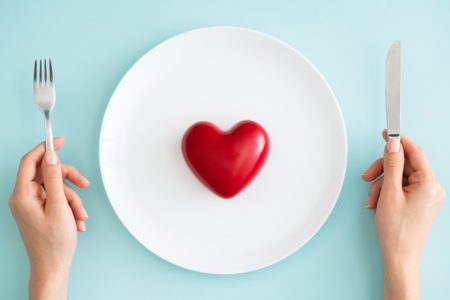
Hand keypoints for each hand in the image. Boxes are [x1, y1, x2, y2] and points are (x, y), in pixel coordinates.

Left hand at [9, 137, 88, 299]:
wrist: (52, 267)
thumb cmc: (53, 243)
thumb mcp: (58, 206)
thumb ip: (55, 179)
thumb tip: (51, 157)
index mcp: (22, 195)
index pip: (30, 161)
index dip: (45, 148)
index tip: (59, 140)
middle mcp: (24, 198)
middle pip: (47, 174)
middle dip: (68, 180)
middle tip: (84, 184)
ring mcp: (31, 205)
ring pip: (56, 188)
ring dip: (73, 199)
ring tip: (80, 215)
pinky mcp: (40, 211)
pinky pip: (57, 199)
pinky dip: (70, 207)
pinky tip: (77, 220)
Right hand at [362, 130, 445, 299]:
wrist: (400, 256)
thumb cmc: (397, 230)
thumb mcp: (389, 193)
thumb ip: (392, 166)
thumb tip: (394, 145)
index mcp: (429, 184)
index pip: (415, 153)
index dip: (399, 141)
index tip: (387, 132)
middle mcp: (431, 188)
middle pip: (403, 165)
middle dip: (383, 170)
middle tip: (367, 176)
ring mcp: (425, 196)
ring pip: (399, 176)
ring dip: (381, 184)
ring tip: (372, 200)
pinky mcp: (418, 202)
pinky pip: (400, 187)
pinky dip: (386, 192)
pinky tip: (377, 203)